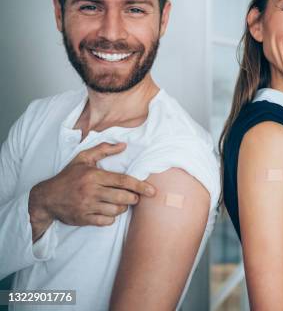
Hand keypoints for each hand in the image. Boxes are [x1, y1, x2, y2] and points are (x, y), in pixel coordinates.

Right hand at [28, 142, 155, 240]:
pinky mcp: (84, 219)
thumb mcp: (83, 158)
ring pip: (116, 210)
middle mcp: (91, 191)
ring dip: (123, 207)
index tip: (152, 191)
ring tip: (120, 202)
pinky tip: (108, 211)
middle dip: (134, 198)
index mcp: (94, 176)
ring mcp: (87, 206)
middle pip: (123, 197)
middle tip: (134, 197)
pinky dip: (111, 217)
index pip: (123, 181)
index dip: (140, 186)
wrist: (46, 198)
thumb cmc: (68, 176)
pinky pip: (106, 221)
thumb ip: (103, 149)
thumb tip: (123, 145)